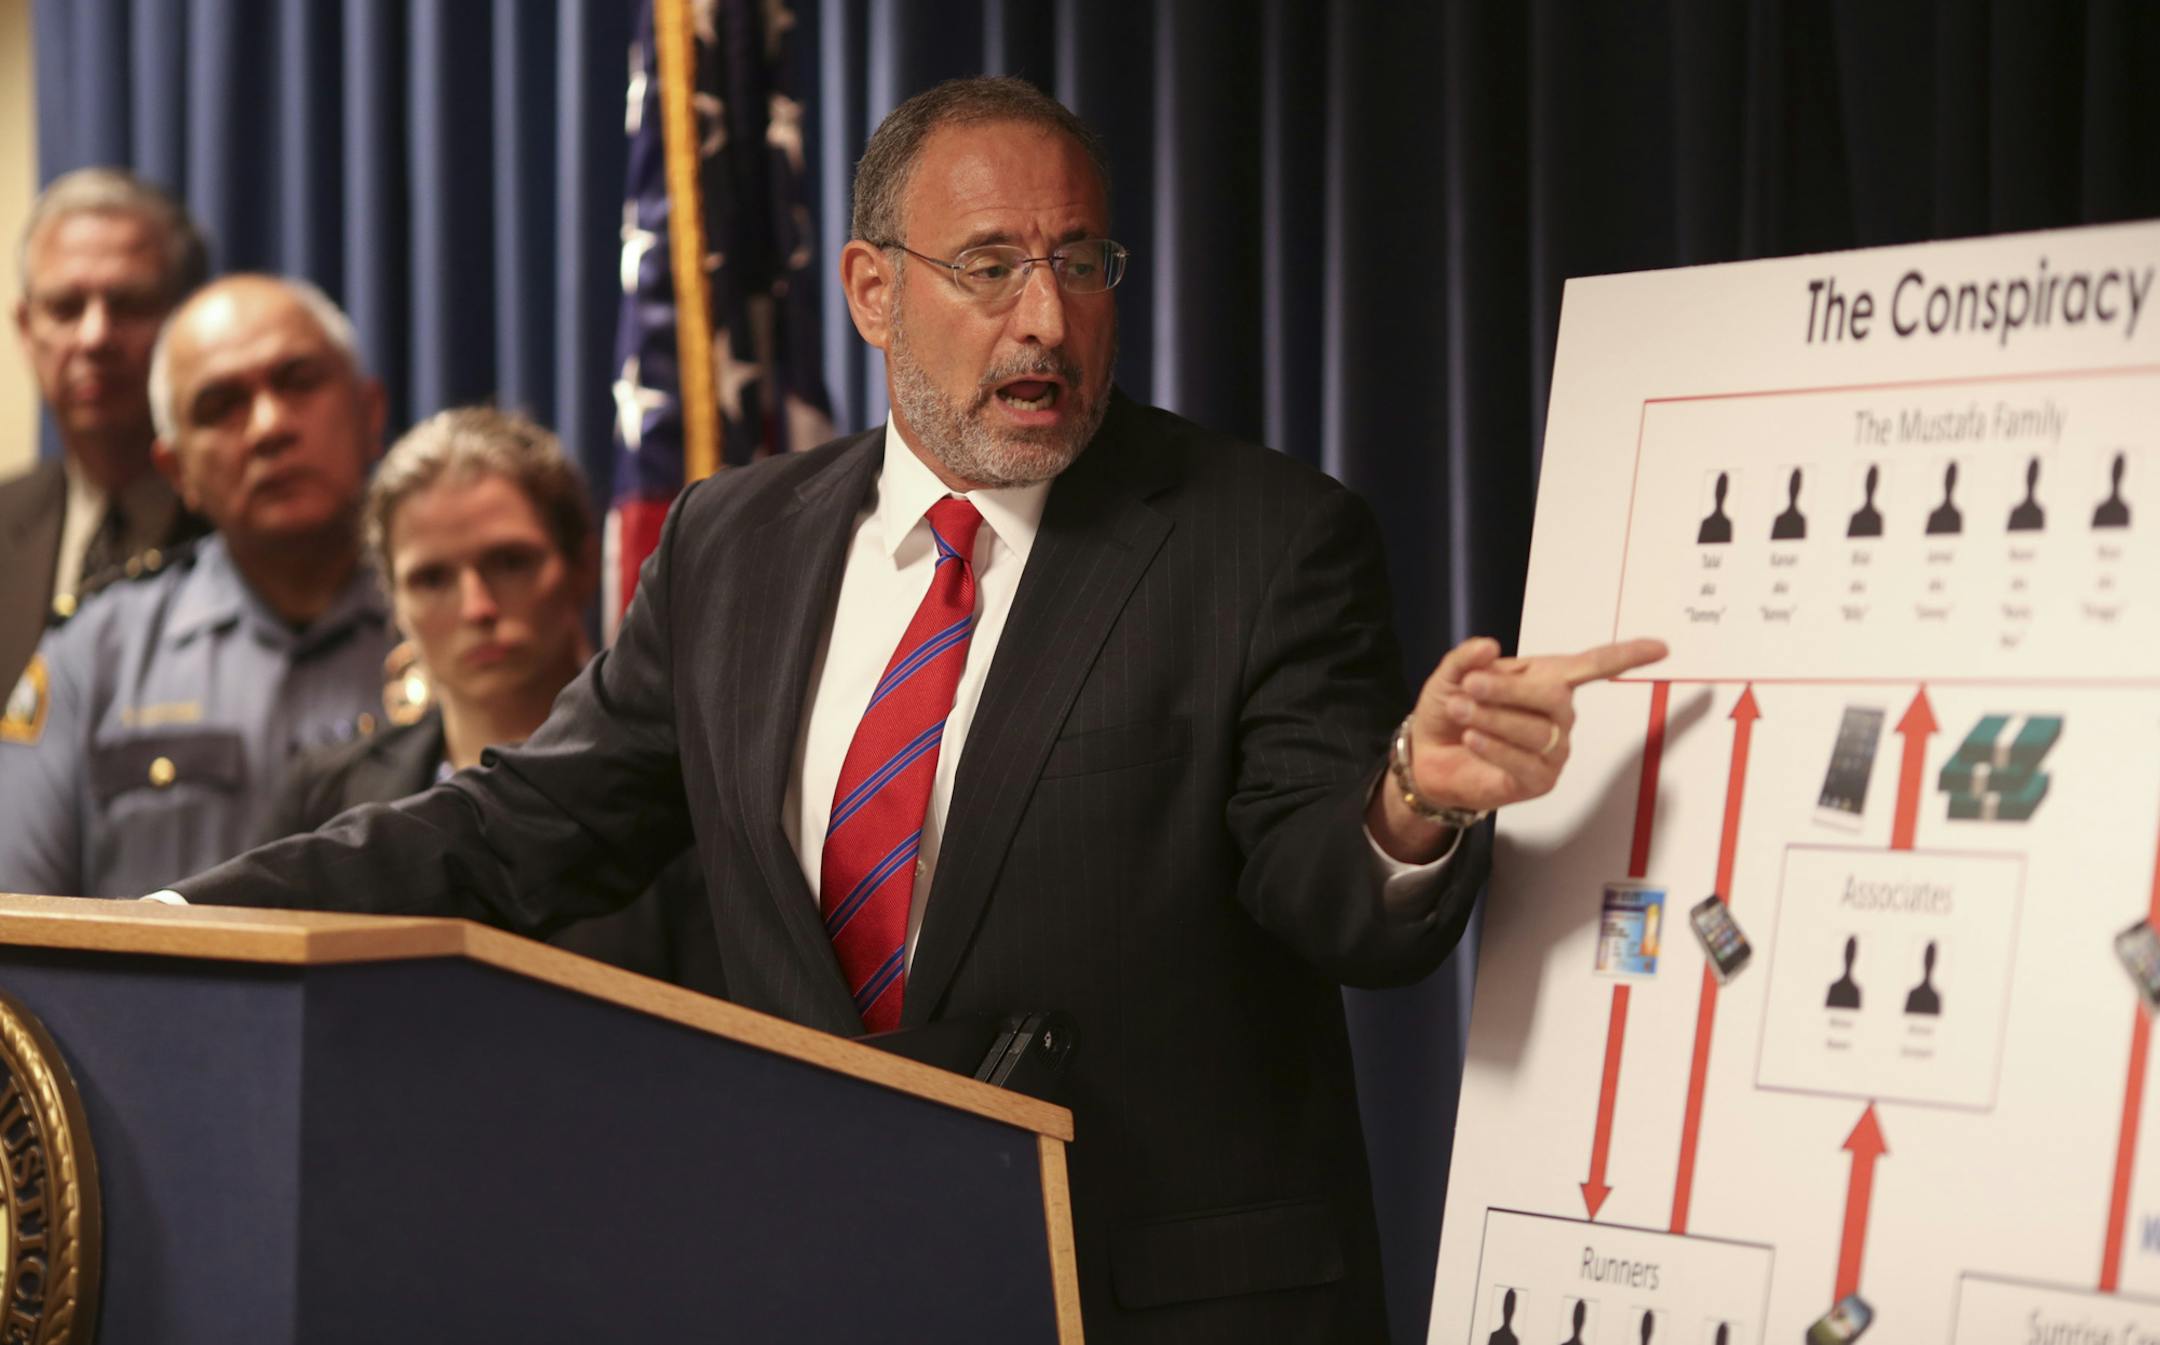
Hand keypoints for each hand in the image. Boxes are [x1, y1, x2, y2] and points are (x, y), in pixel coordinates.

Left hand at [1369, 635, 1667, 859]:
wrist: (1428, 756)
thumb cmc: (1450, 711)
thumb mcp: (1450, 677)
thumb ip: (1466, 659)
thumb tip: (1489, 645)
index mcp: (1546, 681)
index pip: (1594, 666)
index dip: (1627, 656)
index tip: (1661, 648)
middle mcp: (1559, 716)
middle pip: (1555, 696)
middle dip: (1510, 689)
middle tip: (1471, 684)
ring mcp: (1553, 750)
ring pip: (1536, 730)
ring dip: (1493, 718)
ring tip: (1461, 712)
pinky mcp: (1539, 781)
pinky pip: (1525, 763)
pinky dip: (1496, 747)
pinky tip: (1473, 739)